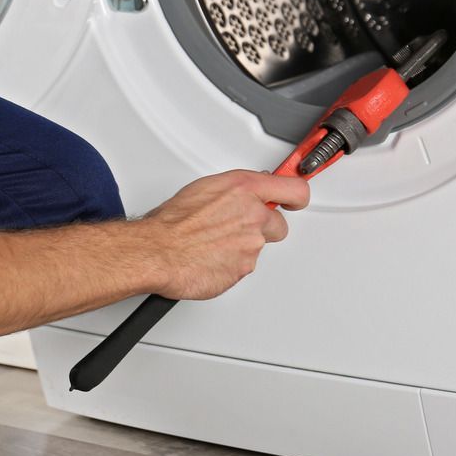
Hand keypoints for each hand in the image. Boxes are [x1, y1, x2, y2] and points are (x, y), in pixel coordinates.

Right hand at [140, 169, 310, 299]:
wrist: (159, 250)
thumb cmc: (173, 221)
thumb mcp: (205, 188)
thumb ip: (234, 192)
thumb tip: (242, 194)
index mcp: (244, 188)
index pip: (295, 189)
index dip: (296, 196)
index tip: (295, 199)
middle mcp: (254, 214)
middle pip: (279, 224)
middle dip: (264, 227)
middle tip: (240, 227)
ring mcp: (252, 243)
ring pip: (258, 247)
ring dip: (241, 246)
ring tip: (213, 242)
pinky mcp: (245, 268)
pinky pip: (244, 265)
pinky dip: (231, 263)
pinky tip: (211, 256)